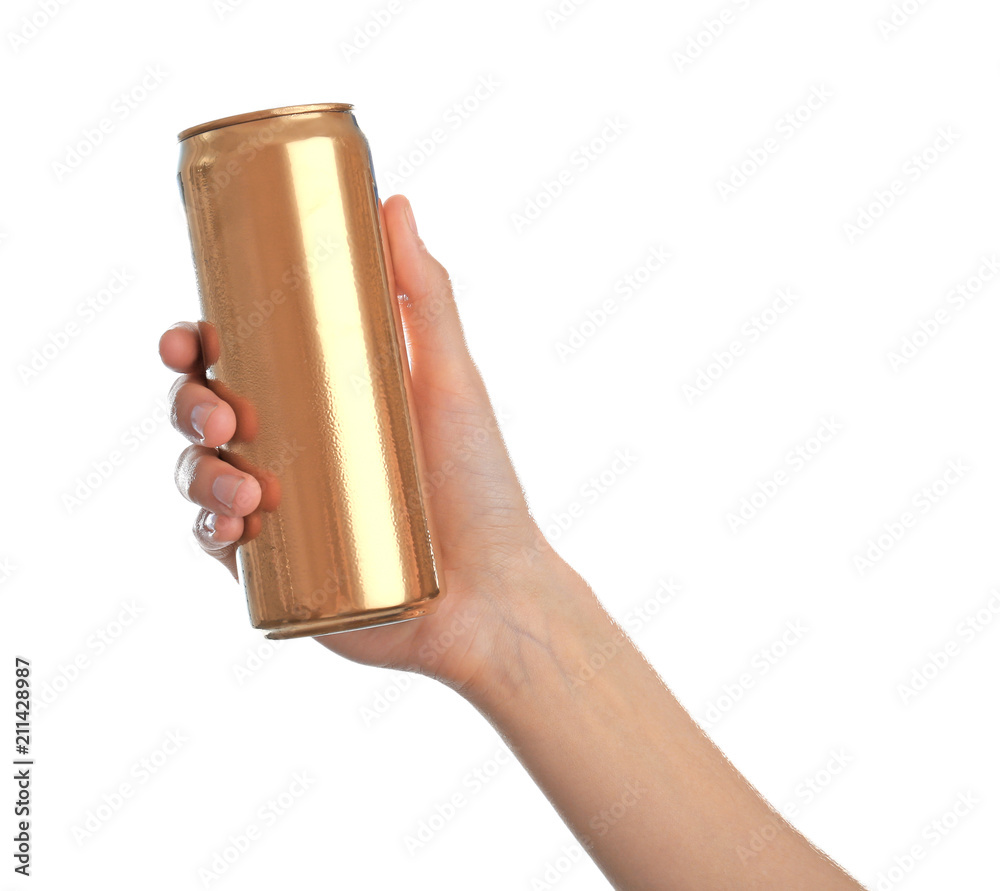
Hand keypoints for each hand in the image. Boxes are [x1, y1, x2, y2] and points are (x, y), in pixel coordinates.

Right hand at [160, 194, 563, 694]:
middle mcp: (291, 448)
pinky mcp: (275, 569)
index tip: (188, 335)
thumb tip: (394, 201)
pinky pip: (216, 543)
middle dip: (186, 404)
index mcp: (320, 397)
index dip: (196, 343)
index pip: (238, 358)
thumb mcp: (449, 381)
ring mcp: (280, 508)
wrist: (492, 596)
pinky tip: (233, 525)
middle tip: (216, 417)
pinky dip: (209, 529)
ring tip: (242, 486)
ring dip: (194, 470)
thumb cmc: (480, 486)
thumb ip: (425, 295)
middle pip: (203, 410)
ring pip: (199, 474)